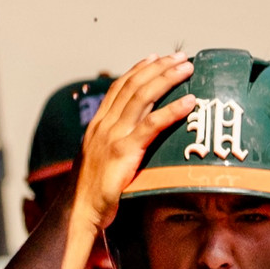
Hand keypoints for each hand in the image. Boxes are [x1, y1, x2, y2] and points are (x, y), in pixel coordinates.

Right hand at [71, 54, 195, 231]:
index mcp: (97, 125)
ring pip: (142, 97)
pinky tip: (190, 102)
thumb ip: (112, 147)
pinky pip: (152, 124)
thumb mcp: (99, 162)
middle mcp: (104, 124)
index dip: (138, 70)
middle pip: (133, 85)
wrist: (79, 211)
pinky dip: (173, 110)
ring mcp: (113, 136)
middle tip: (181, 57)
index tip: (156, 57)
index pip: (118, 87)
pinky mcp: (124, 151)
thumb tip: (130, 144)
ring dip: (167, 78)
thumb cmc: (92, 193)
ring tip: (187, 68)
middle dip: (159, 67)